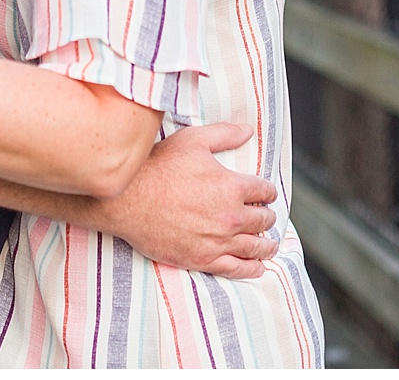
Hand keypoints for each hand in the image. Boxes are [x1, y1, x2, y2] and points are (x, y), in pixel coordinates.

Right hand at [85, 123, 279, 279]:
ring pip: (255, 246)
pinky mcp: (203, 259)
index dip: (267, 192)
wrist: (128, 200)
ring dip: (267, 245)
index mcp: (232, 187)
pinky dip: (252, 268)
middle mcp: (231, 217)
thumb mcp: (193, 140)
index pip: (264, 191)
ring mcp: (218, 241)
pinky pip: (236, 268)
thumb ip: (225, 134)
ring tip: (270, 245)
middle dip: (267, 217)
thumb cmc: (158, 167)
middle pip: (263, 220)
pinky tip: (258, 267)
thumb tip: (248, 130)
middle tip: (266, 217)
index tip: (266, 194)